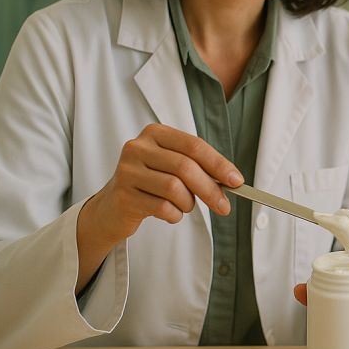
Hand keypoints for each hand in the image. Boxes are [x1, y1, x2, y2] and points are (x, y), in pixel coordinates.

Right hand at [76, 124, 241, 292]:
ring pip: (174, 189)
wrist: (112, 207)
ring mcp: (127, 171)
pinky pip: (162, 207)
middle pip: (185, 167)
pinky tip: (169, 213)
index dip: (218, 164)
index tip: (237, 181)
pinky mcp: (123, 195)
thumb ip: (199, 168)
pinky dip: (174, 214)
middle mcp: (138, 148)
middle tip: (224, 207)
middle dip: (210, 189)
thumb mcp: (172, 167)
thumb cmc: (151, 183)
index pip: (194, 146)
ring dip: (188, 203)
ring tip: (184, 206)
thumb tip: (232, 180)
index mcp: (155, 133)